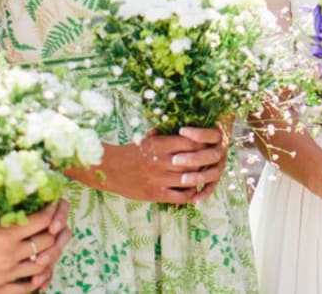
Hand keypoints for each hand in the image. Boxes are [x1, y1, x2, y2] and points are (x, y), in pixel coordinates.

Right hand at [0, 200, 70, 293]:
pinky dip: (36, 280)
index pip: (42, 221)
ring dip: (49, 256)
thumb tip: (21, 209)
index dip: (52, 211)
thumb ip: (1, 221)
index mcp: (3, 235)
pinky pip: (25, 288)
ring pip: (41, 266)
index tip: (53, 205)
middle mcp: (8, 256)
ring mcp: (3, 276)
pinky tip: (38, 274)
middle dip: (56, 232)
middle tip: (57, 226)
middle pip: (47, 243)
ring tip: (50, 249)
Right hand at [74, 127, 226, 205]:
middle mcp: (160, 162)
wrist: (110, 170)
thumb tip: (185, 124)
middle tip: (211, 159)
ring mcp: (158, 180)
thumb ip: (165, 133)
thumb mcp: (147, 139)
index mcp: (159, 145)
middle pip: (193, 161)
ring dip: (199, 177)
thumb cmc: (132, 152)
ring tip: (203, 174)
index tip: (208, 143)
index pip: (191, 142)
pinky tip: (192, 188)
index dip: (203, 143)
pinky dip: (190, 193)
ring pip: (189, 179)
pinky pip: (181, 196)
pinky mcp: (156, 195)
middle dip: (204, 160)